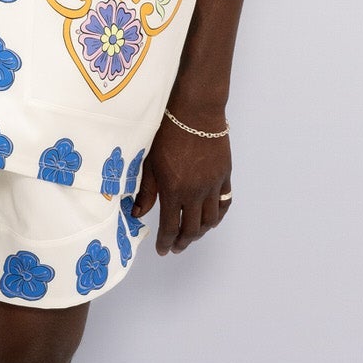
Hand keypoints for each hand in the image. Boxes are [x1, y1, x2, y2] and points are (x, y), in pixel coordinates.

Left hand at [132, 112, 231, 255]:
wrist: (196, 113)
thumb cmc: (167, 134)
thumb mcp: (150, 163)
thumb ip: (146, 191)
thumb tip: (138, 214)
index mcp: (174, 191)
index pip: (171, 227)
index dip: (166, 242)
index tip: (163, 250)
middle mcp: (196, 193)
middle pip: (192, 228)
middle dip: (183, 242)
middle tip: (176, 247)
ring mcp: (213, 185)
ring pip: (211, 220)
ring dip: (201, 232)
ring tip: (192, 235)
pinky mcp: (225, 176)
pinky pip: (224, 203)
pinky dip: (218, 216)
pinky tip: (211, 219)